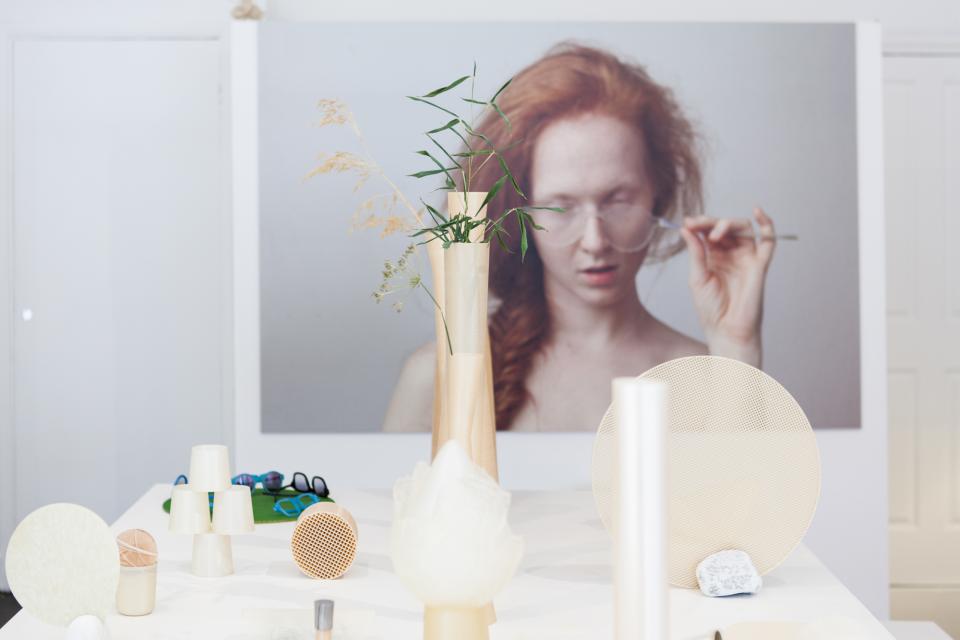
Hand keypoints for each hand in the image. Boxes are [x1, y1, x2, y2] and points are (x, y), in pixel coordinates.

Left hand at [680, 207, 776, 367]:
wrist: (726, 330)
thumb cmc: (710, 309)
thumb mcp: (697, 277)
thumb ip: (696, 252)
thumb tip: (687, 228)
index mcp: (714, 257)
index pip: (709, 232)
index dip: (700, 224)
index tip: (687, 222)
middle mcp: (731, 254)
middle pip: (726, 227)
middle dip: (711, 222)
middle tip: (697, 224)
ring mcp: (746, 258)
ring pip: (743, 229)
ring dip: (728, 224)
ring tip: (714, 233)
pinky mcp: (760, 264)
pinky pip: (768, 241)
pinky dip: (766, 224)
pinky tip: (758, 211)